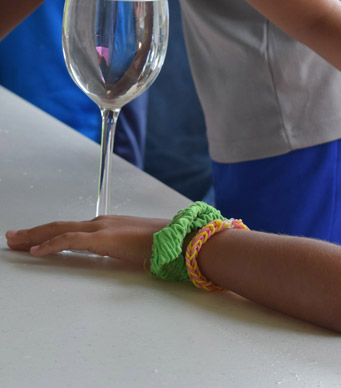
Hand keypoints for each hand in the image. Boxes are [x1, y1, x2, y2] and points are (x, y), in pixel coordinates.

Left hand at [5, 215, 168, 264]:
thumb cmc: (165, 244)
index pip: (71, 229)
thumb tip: (120, 261)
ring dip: (35, 236)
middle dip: (34, 232)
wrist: (180, 238)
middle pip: (60, 226)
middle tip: (13, 237)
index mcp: (109, 226)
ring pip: (59, 230)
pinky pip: (70, 240)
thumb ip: (123, 252)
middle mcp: (102, 223)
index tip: (32, 239)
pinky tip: (37, 250)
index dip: (49, 233)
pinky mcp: (103, 238)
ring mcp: (102, 228)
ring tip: (16, 241)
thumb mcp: (137, 250)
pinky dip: (51, 244)